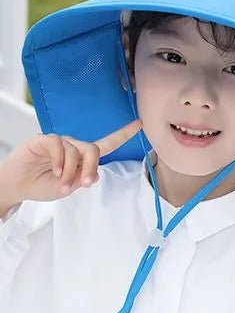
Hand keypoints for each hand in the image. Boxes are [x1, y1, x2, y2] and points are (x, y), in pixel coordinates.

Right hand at [0, 119, 142, 205]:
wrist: (16, 186)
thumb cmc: (41, 185)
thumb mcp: (67, 187)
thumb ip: (81, 179)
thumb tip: (94, 174)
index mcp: (82, 157)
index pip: (106, 144)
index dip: (123, 134)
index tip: (140, 124)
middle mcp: (73, 146)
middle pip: (94, 149)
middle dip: (92, 168)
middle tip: (84, 185)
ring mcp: (59, 141)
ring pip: (77, 150)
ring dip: (71, 171)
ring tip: (61, 185)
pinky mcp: (43, 140)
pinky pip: (58, 145)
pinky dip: (60, 161)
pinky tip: (56, 171)